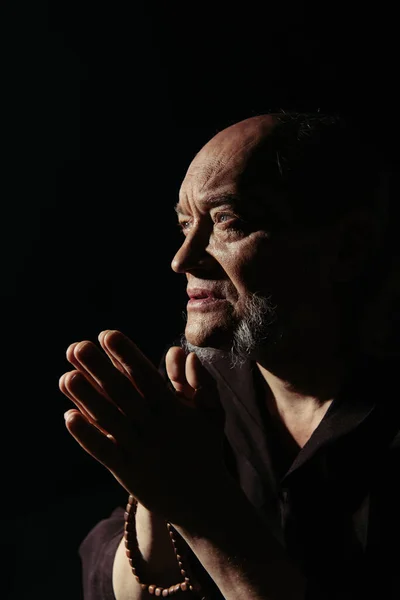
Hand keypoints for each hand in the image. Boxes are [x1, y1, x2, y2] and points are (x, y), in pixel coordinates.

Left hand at [60, 330, 225, 522]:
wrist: (203, 502)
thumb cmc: (205, 449)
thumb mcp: (211, 413)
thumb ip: (198, 382)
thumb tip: (180, 352)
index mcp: (175, 410)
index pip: (147, 377)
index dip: (127, 354)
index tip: (107, 334)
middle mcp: (157, 429)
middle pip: (124, 394)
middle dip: (101, 370)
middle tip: (78, 346)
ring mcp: (141, 452)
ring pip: (110, 421)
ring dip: (87, 399)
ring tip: (66, 376)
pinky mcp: (129, 475)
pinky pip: (105, 452)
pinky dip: (87, 435)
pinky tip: (69, 416)